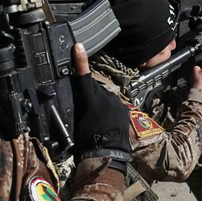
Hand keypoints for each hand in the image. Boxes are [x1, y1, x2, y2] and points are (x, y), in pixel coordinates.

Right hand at [72, 43, 131, 161]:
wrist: (107, 154)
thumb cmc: (87, 141)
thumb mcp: (76, 121)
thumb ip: (79, 104)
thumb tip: (78, 97)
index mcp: (90, 99)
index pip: (83, 76)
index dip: (80, 60)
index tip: (78, 46)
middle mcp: (105, 97)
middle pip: (95, 88)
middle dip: (90, 93)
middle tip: (85, 109)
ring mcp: (117, 103)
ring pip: (105, 97)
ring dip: (101, 103)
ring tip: (97, 119)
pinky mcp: (124, 109)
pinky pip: (115, 105)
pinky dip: (110, 109)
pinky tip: (106, 121)